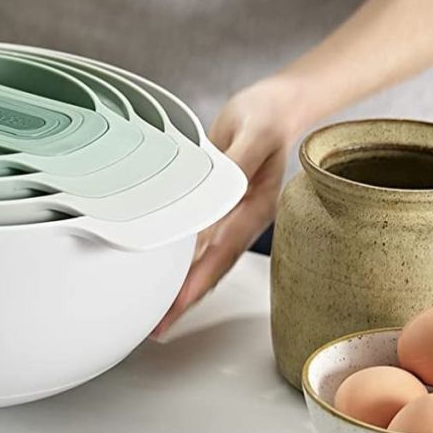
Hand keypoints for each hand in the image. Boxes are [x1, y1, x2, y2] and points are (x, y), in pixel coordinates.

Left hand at [152, 78, 304, 337]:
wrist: (275, 104)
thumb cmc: (265, 116)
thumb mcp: (252, 135)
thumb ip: (232, 167)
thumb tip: (211, 198)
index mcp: (254, 206)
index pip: (222, 250)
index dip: (198, 278)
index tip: (176, 303)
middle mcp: (242, 218)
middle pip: (213, 268)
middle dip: (186, 299)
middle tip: (158, 327)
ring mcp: (231, 216)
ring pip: (206, 261)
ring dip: (182, 289)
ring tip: (158, 318)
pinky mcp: (217, 208)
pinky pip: (198, 243)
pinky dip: (182, 264)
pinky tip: (165, 280)